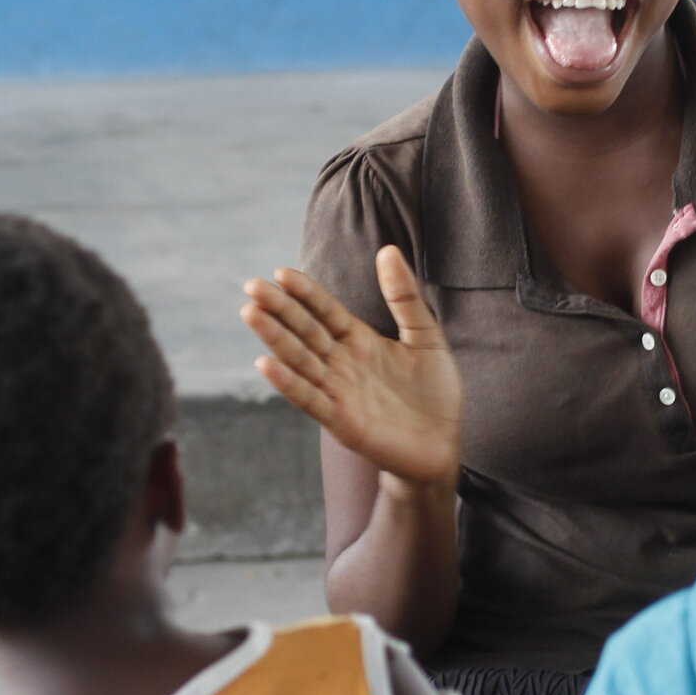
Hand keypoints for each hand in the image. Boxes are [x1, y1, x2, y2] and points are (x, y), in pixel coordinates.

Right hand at [242, 246, 464, 487]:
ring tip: (251, 314)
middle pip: (304, 330)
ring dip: (275, 339)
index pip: (323, 309)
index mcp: (358, 340)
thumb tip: (388, 249)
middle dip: (279, 309)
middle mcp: (341, 363)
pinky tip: (266, 364)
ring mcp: (338, 391)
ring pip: (300, 360)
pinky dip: (288, 382)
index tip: (280, 272)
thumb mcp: (426, 335)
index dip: (304, 292)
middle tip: (252, 286)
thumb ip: (404, 296)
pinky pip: (310, 399)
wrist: (444, 445)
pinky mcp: (342, 421)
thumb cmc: (435, 393)